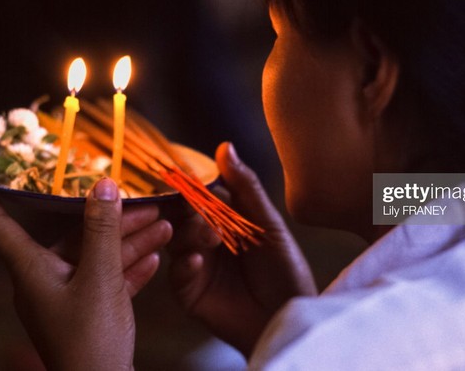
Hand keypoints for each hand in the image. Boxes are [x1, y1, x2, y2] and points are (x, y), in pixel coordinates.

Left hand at [0, 178, 171, 370]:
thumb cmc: (90, 341)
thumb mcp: (100, 278)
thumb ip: (103, 230)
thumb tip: (104, 185)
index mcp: (31, 271)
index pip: (1, 225)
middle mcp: (45, 281)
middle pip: (74, 237)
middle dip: (111, 218)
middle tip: (144, 201)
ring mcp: (68, 298)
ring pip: (97, 257)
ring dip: (130, 241)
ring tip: (163, 225)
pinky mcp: (90, 314)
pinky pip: (109, 280)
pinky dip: (130, 268)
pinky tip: (155, 257)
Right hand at [168, 142, 316, 357]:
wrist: (289, 318)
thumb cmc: (285, 270)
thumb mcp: (268, 224)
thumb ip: (245, 187)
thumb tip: (225, 146)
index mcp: (223, 219)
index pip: (198, 194)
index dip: (192, 186)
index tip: (187, 179)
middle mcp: (205, 239)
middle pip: (180, 215)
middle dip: (188, 210)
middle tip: (203, 213)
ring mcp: (196, 266)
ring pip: (174, 241)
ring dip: (189, 235)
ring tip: (211, 238)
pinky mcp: (191, 293)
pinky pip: (175, 275)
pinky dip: (183, 265)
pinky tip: (196, 260)